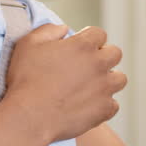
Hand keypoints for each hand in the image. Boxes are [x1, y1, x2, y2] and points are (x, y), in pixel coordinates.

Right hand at [3, 25, 125, 143]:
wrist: (29, 117)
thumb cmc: (25, 80)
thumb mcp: (28, 45)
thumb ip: (47, 30)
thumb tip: (63, 28)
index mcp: (82, 45)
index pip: (99, 34)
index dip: (88, 39)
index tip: (78, 48)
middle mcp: (99, 64)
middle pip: (115, 53)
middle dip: (103, 56)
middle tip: (86, 66)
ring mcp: (104, 88)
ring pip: (120, 79)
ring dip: (108, 80)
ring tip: (91, 86)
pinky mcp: (104, 110)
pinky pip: (113, 105)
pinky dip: (103, 104)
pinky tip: (88, 105)